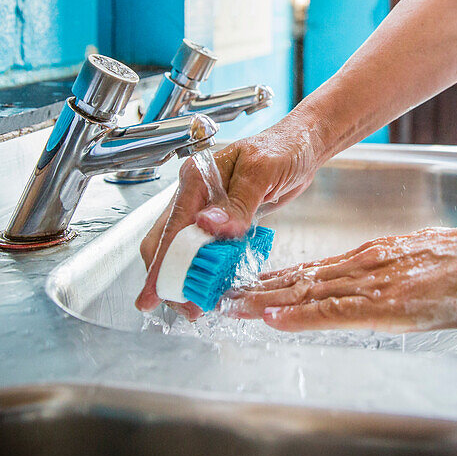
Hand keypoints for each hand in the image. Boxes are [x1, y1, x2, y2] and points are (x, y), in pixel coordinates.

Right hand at [135, 113, 325, 315]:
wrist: (302, 148)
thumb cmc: (283, 149)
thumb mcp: (262, 172)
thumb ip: (236, 202)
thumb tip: (207, 226)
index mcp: (197, 177)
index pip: (173, 225)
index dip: (163, 263)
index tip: (154, 292)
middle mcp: (195, 194)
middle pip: (167, 242)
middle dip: (169, 277)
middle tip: (184, 307)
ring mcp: (206, 209)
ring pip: (183, 249)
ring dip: (187, 277)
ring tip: (196, 304)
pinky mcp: (221, 221)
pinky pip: (206, 250)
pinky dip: (206, 270)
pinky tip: (211, 286)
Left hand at [224, 219, 456, 331]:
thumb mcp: (420, 263)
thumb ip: (389, 275)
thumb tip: (368, 290)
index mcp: (372, 257)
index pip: (312, 271)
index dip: (274, 282)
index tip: (245, 289)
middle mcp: (366, 266)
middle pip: (301, 280)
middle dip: (258, 291)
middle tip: (221, 298)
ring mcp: (375, 284)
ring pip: (309, 293)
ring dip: (266, 302)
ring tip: (232, 308)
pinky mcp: (391, 303)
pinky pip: (337, 311)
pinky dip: (302, 316)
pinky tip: (277, 319)